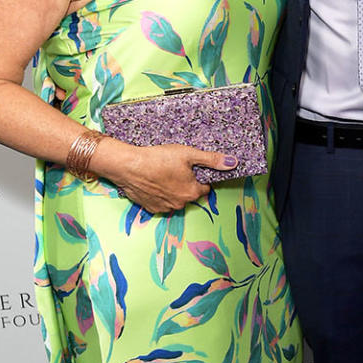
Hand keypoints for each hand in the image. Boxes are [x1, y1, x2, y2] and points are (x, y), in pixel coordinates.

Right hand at [94, 139, 236, 213]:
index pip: (205, 187)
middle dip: (185, 183)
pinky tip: (153, 181)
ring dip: (172, 189)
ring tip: (162, 174)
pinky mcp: (150, 208)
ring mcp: (164, 208)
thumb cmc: (158, 158)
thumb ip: (212, 160)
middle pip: (189, 194)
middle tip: (175, 168)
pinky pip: (160, 202)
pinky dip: (159, 194)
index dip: (200, 176)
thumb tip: (233, 163)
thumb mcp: (188, 154)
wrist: (129, 165)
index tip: (191, 168)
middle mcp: (180, 204)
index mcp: (192, 192)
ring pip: (175, 198)